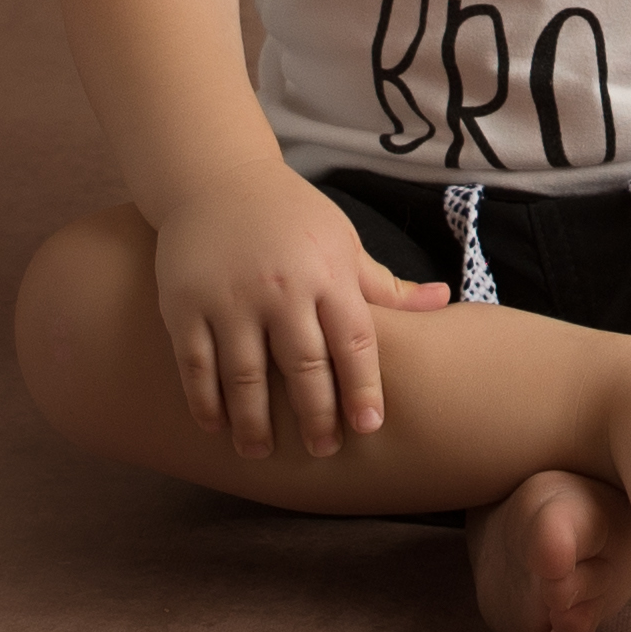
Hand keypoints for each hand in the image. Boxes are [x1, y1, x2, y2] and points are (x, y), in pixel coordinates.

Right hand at [148, 155, 449, 458]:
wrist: (217, 178)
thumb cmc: (291, 216)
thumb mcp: (344, 242)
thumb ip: (386, 285)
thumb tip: (445, 300)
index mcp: (327, 274)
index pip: (354, 341)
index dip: (363, 388)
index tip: (369, 427)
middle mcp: (281, 289)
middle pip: (303, 366)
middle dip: (316, 415)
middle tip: (323, 451)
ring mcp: (230, 298)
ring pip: (246, 375)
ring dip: (255, 421)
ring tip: (262, 452)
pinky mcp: (185, 305)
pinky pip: (195, 365)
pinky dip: (205, 401)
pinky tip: (216, 427)